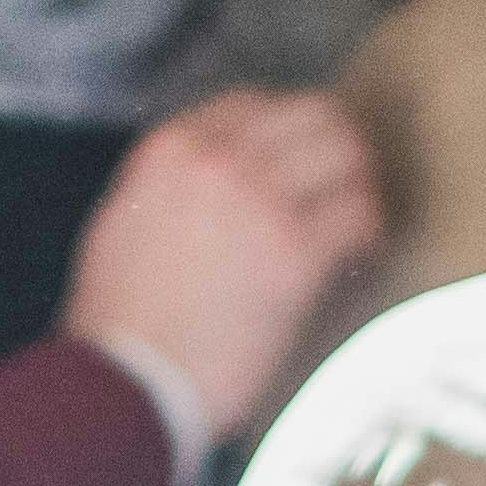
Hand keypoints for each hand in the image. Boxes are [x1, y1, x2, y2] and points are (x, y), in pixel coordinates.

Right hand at [65, 89, 387, 442]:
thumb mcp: (122, 221)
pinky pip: (358, 212)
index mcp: (170, 150)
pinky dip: (367, 227)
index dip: (283, 127)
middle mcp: (219, 160)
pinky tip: (360, 247)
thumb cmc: (118, 319)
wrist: (128, 382)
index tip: (297, 153)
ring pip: (346, 153)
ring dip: (358, 179)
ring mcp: (261, 201)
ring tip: (357, 209)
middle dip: (333, 142)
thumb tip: (205, 180)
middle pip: (310, 114)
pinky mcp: (296, 253)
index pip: (250, 103)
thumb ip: (167, 185)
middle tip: (344, 175)